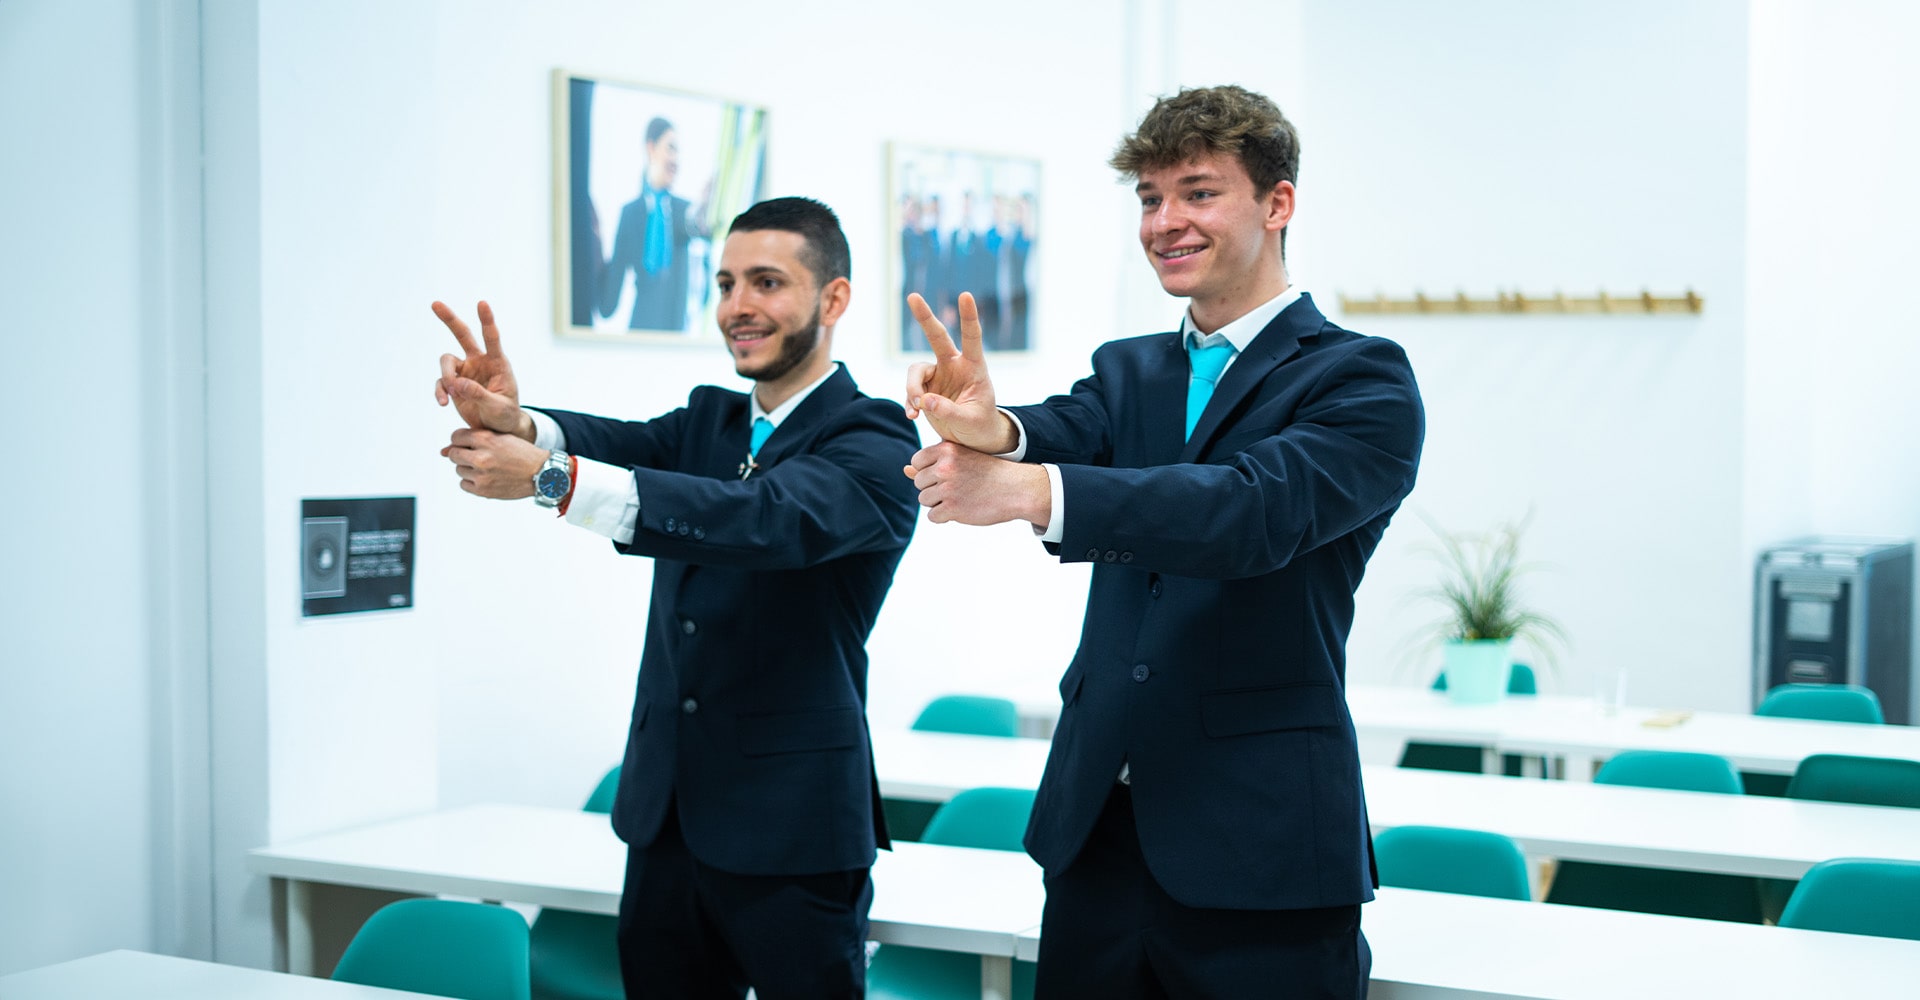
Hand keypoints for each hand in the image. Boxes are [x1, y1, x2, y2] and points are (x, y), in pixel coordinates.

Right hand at [433, 300, 531, 437]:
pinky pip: (441, 382)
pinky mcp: (454, 384)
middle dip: (449, 320)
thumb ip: (480, 395)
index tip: (482, 303)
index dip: (487, 320)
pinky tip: (442, 402)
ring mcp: (466, 372)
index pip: (492, 338)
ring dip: (445, 375)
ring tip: (450, 394)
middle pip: (463, 335)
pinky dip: (439, 391)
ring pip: (446, 361)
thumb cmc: (505, 416)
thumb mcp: (498, 408)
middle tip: (435, 304)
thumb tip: (457, 383)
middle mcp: (480, 362)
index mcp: (498, 363)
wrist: (497, 429)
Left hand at [442, 427, 545, 498]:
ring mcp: (481, 475)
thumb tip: (443, 451)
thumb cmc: (523, 454)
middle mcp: (481, 457)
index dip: (461, 440)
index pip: (456, 437)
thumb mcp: (501, 437)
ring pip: (459, 470)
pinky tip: (487, 478)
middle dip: (462, 455)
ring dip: (468, 469)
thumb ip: (474, 439)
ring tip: (487, 468)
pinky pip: (464, 485)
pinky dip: (472, 482)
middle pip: (453, 454)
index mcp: (486, 439)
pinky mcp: (483, 490)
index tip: (469, 445)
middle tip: (477, 457)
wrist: (542, 474)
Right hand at [903, 292, 1014, 452]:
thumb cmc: (979, 426)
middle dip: (925, 317)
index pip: (972, 338)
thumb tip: (925, 400)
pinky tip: (913, 416)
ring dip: (912, 388)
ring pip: (916, 370)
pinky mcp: (925, 389)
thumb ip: (950, 411)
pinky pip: (910, 390)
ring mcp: (938, 375)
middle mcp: (954, 365)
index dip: (969, 317)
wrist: (972, 438)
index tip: (965, 295)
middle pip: (937, 337)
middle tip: (913, 296)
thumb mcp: (970, 421)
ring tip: (916, 410)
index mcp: (974, 367)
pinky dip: (909, 403)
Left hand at [903, 441, 1050, 526]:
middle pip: (919, 483)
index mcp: (946, 449)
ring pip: (924, 500)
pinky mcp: (953, 508)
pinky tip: (961, 509)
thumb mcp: (961, 459)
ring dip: (938, 503)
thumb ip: (932, 463)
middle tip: (958, 487)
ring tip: (960, 497)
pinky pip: (933, 516)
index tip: (947, 474)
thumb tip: (906, 470)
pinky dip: (944, 516)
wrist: (1015, 489)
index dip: (929, 471)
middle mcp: (945, 467)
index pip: (917, 462)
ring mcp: (948, 488)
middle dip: (933, 488)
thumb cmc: (987, 473)